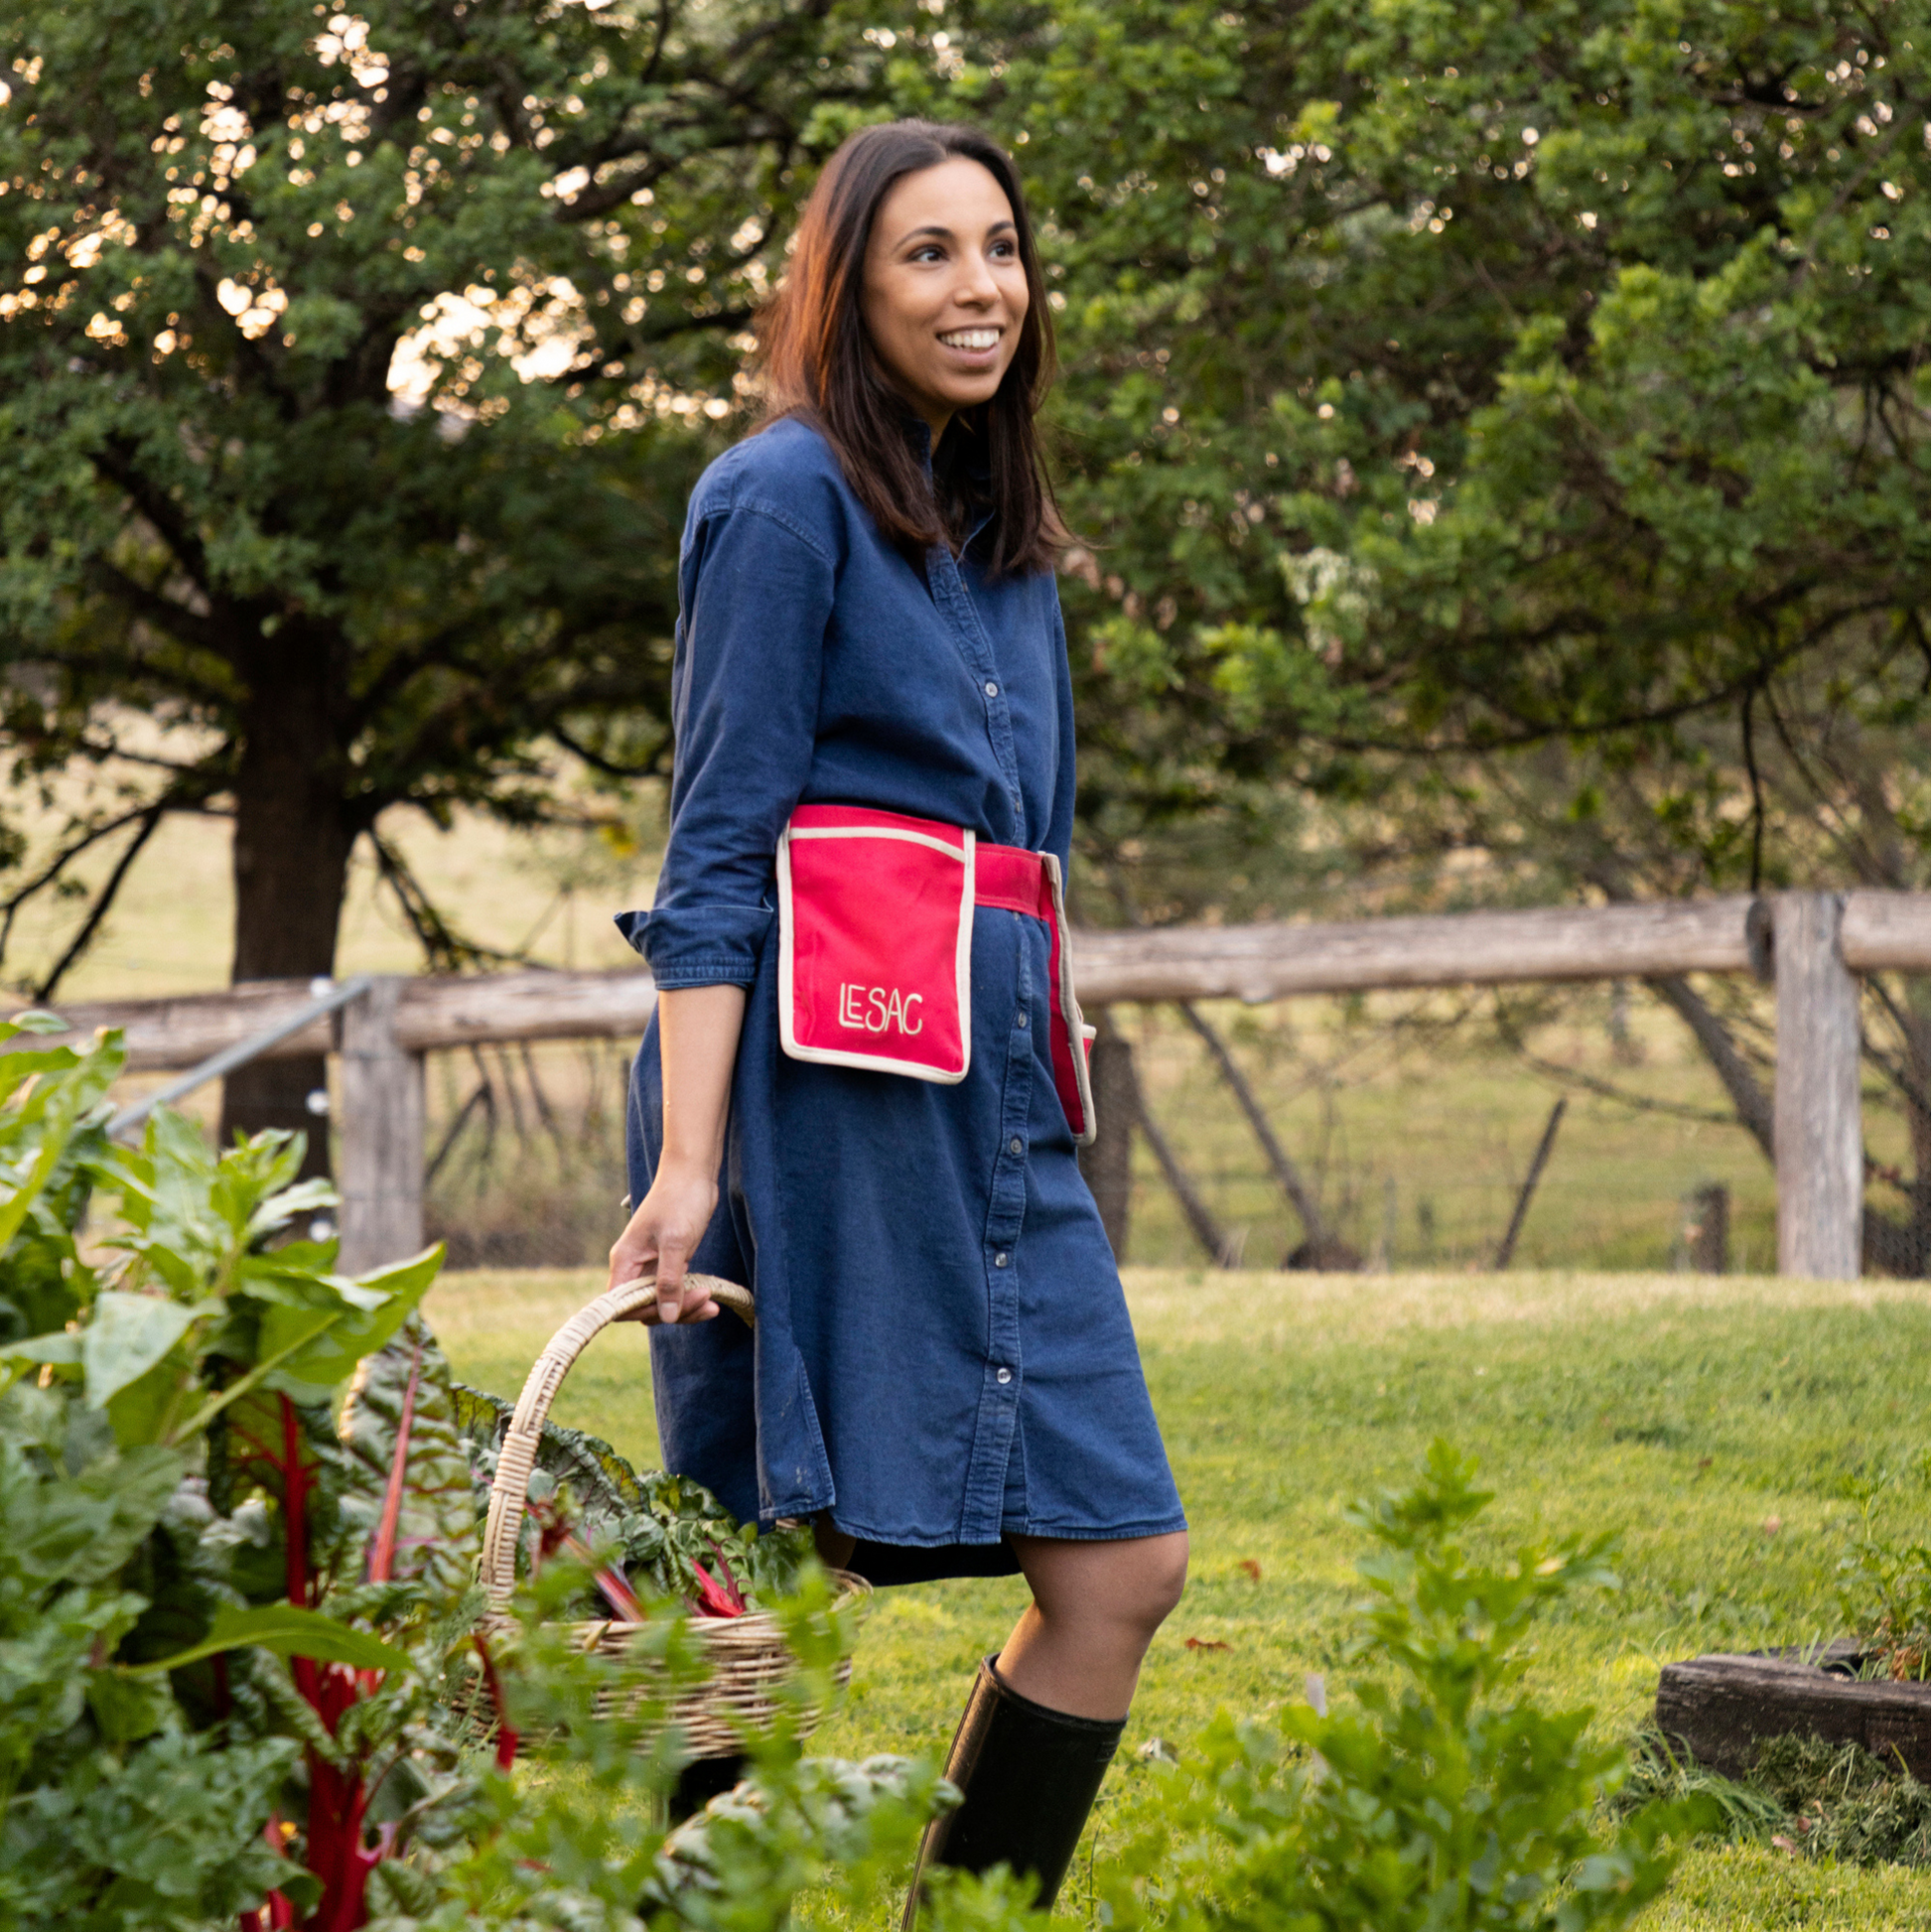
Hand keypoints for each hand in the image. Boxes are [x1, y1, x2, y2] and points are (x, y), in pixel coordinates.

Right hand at [608, 1159, 720, 1324]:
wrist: (694, 1173)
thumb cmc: (680, 1200)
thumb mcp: (676, 1242)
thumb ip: (669, 1281)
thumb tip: (667, 1316)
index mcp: (626, 1260)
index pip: (622, 1305)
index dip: (644, 1313)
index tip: (673, 1308)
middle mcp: (634, 1266)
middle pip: (645, 1307)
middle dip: (674, 1310)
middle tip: (705, 1299)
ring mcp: (652, 1265)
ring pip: (662, 1302)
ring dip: (686, 1307)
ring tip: (712, 1302)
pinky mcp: (670, 1262)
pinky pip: (675, 1290)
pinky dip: (691, 1297)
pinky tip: (711, 1296)